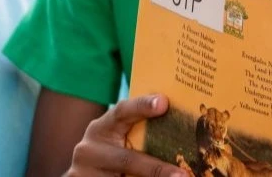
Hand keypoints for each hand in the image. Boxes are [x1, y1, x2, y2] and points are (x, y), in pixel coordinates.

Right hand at [67, 94, 188, 176]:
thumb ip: (143, 131)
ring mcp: (84, 171)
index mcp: (102, 128)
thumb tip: (187, 130)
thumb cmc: (113, 151)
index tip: (163, 103)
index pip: (121, 112)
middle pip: (126, 159)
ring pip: (123, 176)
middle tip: (183, 175)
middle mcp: (90, 149)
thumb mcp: (120, 138)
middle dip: (156, 169)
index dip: (141, 106)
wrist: (89, 174)